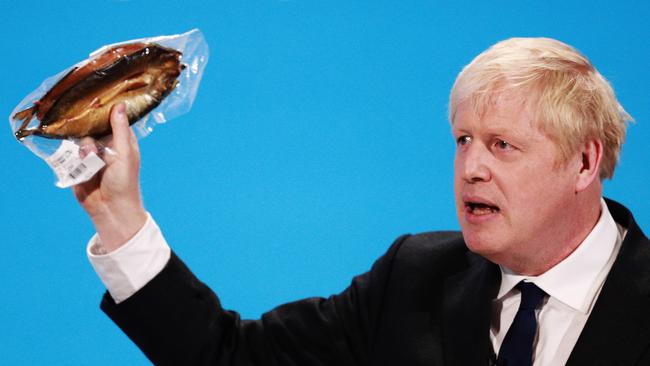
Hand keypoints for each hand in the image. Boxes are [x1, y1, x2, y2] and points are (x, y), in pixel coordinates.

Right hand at [73, 103, 147, 251]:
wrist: (110, 209)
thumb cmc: (124, 182)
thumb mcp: (125, 154)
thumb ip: (120, 130)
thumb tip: (121, 104)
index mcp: (122, 140)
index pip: (113, 118)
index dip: (106, 109)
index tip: (96, 98)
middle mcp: (106, 145)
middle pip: (92, 126)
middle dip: (89, 129)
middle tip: (94, 138)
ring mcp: (91, 154)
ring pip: (80, 139)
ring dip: (84, 148)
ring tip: (90, 160)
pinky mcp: (77, 164)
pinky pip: (69, 153)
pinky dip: (73, 156)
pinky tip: (80, 163)